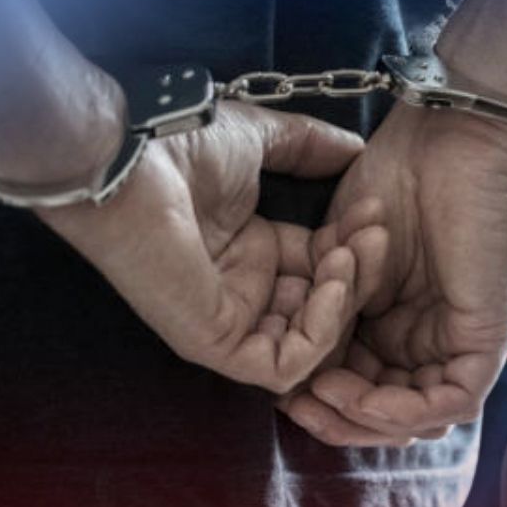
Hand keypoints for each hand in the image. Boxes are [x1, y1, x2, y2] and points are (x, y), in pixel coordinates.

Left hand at [36, 102, 388, 392]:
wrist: (132, 160)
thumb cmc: (180, 148)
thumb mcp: (261, 141)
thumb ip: (309, 146)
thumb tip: (355, 148)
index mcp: (252, 250)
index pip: (323, 269)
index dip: (355, 246)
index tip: (374, 212)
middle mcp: (244, 290)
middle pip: (325, 307)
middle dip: (360, 274)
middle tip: (374, 235)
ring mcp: (229, 320)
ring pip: (311, 343)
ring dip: (344, 302)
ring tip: (348, 256)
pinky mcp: (215, 343)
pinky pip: (282, 366)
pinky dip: (318, 334)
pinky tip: (330, 285)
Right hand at [281, 104, 506, 445]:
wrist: (444, 141)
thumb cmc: (395, 182)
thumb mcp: (342, 262)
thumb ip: (329, 313)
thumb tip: (299, 369)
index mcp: (401, 323)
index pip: (364, 385)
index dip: (322, 398)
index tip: (280, 390)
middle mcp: (433, 340)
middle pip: (391, 412)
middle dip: (339, 419)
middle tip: (295, 407)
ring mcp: (463, 343)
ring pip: (419, 417)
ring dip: (363, 418)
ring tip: (320, 396)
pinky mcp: (487, 342)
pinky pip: (451, 401)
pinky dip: (400, 409)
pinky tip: (356, 392)